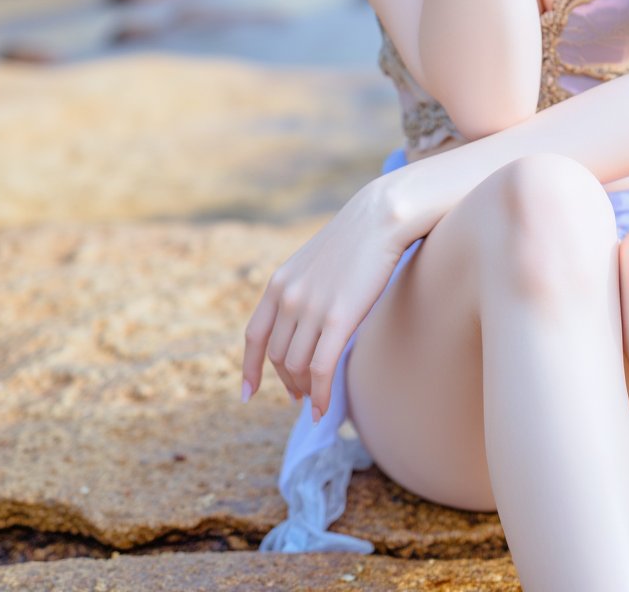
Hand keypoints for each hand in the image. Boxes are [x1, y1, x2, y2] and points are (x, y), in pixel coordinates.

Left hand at [241, 179, 406, 417]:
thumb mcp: (314, 262)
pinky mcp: (339, 318)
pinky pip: (321, 370)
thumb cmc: (356, 239)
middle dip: (286, 381)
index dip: (249, 368)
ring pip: (297, 366)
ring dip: (305, 390)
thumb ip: (301, 290)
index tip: (247, 393)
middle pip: (277, 356)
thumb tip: (301, 323)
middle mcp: (288, 297)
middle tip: (298, 394)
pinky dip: (320, 396)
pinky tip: (323, 410)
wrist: (381, 217)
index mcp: (279, 282)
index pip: (253, 335)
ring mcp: (312, 308)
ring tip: (314, 400)